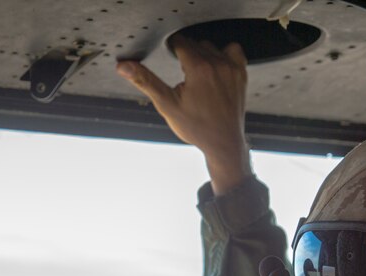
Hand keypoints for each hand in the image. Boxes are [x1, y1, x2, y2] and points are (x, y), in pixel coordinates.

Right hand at [117, 37, 252, 194]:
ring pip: (211, 46)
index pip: (179, 42)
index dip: (171, 50)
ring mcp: (232, 67)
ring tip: (197, 77)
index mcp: (198, 68)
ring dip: (202, 55)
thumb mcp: (166, 105)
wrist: (223, 142)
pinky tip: (215, 70)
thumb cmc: (196, 127)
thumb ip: (145, 80)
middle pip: (195, 43)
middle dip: (186, 55)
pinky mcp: (241, 72)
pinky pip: (232, 50)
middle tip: (184, 78)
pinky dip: (222, 55)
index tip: (169, 60)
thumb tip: (123, 66)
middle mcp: (218, 63)